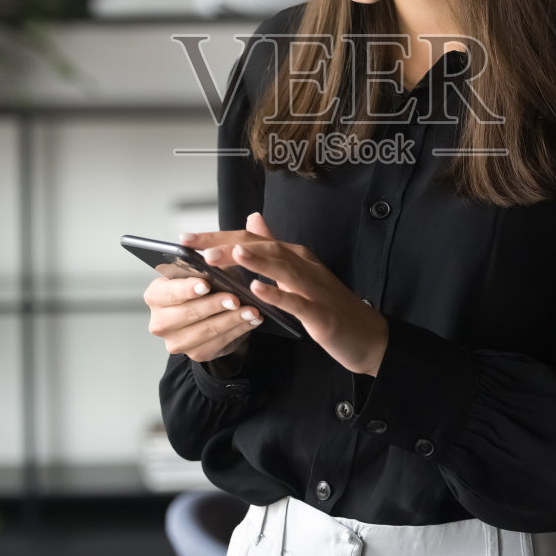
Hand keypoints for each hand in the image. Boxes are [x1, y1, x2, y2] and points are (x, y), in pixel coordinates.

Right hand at [143, 262, 262, 363]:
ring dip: (232, 320)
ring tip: (251, 310)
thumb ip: (206, 269)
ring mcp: (176, 341)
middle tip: (235, 299)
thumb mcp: (205, 271)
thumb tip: (217, 266)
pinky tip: (251, 321)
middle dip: (214, 305)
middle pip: (187, 314)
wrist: (211, 311)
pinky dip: (239, 330)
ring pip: (206, 331)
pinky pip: (219, 343)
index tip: (206, 285)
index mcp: (156, 296)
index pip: (168, 292)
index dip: (187, 289)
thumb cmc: (206, 285)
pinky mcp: (196, 353)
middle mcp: (160, 321)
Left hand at [183, 212, 388, 376]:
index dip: (218, 237)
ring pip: (281, 268)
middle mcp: (304, 265)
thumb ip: (273, 246)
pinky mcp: (321, 314)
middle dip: (227, 245)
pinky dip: (276, 294)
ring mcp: (314, 288)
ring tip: (225, 255)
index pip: (252, 239)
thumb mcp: (298, 273)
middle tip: (196, 247)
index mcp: (295, 256)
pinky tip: (256, 290)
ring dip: (253, 260)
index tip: (187, 240)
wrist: (368, 336)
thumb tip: (253, 219)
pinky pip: (296, 302)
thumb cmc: (330, 305)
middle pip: (263, 248)